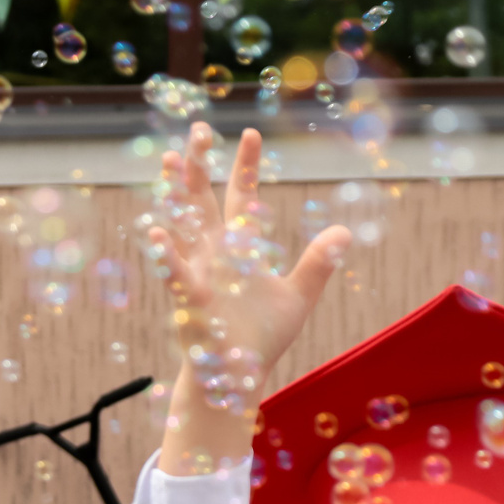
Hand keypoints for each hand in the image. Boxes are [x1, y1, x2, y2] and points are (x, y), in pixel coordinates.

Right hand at [150, 122, 350, 472]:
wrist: (236, 374)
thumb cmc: (262, 337)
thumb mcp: (298, 296)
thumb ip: (318, 263)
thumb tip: (344, 231)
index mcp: (240, 249)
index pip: (242, 198)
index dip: (246, 167)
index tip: (250, 134)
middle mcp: (215, 254)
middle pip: (204, 199)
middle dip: (199, 166)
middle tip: (196, 129)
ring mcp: (199, 272)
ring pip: (184, 224)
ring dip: (176, 192)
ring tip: (167, 159)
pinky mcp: (190, 300)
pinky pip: (176, 273)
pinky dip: (167, 255)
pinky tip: (158, 232)